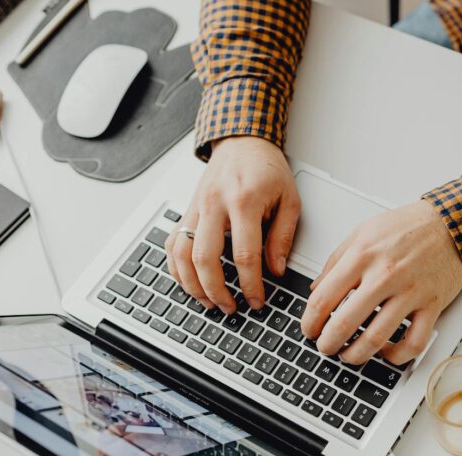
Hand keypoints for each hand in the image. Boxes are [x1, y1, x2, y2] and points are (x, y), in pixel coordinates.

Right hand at [166, 136, 300, 313]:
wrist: (242, 142)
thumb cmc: (267, 169)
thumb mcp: (290, 199)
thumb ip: (283, 236)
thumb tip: (276, 270)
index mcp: (244, 201)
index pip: (244, 253)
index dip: (250, 284)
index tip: (256, 300)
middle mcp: (214, 204)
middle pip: (205, 258)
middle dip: (216, 290)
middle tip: (230, 307)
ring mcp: (196, 207)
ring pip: (181, 253)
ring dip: (192, 284)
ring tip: (209, 301)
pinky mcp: (187, 210)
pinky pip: (172, 243)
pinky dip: (176, 268)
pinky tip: (189, 282)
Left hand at [301, 200, 461, 366]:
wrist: (451, 223)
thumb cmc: (408, 227)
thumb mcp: (362, 232)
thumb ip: (336, 261)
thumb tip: (316, 289)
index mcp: (362, 256)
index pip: (323, 299)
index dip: (310, 322)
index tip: (309, 330)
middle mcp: (384, 276)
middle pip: (344, 324)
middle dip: (327, 344)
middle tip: (325, 347)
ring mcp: (409, 293)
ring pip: (376, 339)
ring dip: (356, 355)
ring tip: (349, 356)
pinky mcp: (431, 306)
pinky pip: (413, 342)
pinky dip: (396, 356)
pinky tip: (386, 352)